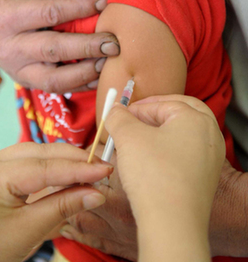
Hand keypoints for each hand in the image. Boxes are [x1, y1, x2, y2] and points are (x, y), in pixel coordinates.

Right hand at [0, 0, 119, 92]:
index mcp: (4, 16)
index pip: (50, 13)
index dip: (80, 7)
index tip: (104, 0)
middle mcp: (8, 47)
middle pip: (54, 49)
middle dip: (88, 46)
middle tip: (114, 42)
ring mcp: (16, 69)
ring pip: (55, 79)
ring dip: (86, 72)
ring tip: (109, 61)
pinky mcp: (25, 80)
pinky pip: (55, 88)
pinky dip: (79, 84)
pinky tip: (99, 75)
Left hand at [0, 143, 112, 261]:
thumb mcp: (29, 231)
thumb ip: (64, 207)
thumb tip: (96, 193)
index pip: (45, 167)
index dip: (78, 168)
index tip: (105, 169)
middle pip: (41, 151)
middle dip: (72, 159)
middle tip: (101, 168)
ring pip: (35, 151)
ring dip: (62, 159)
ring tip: (88, 169)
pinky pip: (26, 159)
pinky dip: (48, 164)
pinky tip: (65, 171)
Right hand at [61, 95, 224, 261]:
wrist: (171, 224)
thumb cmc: (154, 175)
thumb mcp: (128, 137)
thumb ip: (119, 117)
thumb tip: (115, 110)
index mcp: (195, 118)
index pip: (162, 103)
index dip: (136, 108)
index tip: (120, 116)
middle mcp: (209, 135)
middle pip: (180, 112)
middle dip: (154, 114)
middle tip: (134, 120)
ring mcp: (210, 158)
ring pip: (183, 133)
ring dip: (160, 132)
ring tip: (138, 141)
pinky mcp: (206, 178)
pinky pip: (187, 153)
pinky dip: (168, 150)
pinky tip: (150, 160)